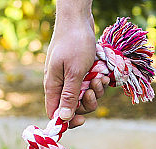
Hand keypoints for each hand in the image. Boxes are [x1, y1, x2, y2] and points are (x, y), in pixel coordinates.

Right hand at [44, 10, 103, 127]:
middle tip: (92, 90)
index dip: (68, 121)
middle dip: (87, 103)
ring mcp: (72, 78)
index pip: (55, 113)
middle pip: (74, 108)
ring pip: (86, 97)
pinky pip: (92, 86)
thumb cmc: (74, 43)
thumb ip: (70, 96)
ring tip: (98, 77)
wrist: (79, 19)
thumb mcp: (74, 72)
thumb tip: (64, 119)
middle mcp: (61, 84)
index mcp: (53, 86)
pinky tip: (102, 73)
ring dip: (96, 91)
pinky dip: (99, 82)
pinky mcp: (82, 72)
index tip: (82, 120)